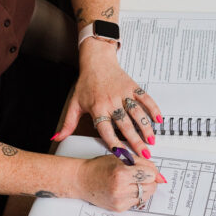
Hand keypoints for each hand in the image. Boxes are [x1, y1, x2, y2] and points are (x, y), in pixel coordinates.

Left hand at [56, 40, 162, 157]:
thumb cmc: (86, 82)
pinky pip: (145, 98)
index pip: (106, 130)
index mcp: (97, 108)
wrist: (96, 60)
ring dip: (146, 128)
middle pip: (125, 125)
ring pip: (137, 113)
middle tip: (144, 155)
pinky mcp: (132, 87)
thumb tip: (57, 137)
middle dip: (136, 141)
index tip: (122, 155)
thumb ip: (68, 123)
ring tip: (151, 141)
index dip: (115, 143)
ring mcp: (123, 94)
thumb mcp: (75, 103)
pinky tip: (158, 119)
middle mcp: (111, 102)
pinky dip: (153, 108)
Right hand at [76, 154, 160, 211]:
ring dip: (143, 188)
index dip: (150, 171)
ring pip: (146, 196)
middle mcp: (121, 189)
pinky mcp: (119, 208)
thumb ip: (143, 164)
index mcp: (122, 173)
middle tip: (139, 176)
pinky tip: (126, 189)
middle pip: (151, 187)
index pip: (151, 175)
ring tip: (132, 182)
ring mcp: (120, 200)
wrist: (82, 180)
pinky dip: (135, 195)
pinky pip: (137, 202)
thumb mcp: (121, 158)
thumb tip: (160, 177)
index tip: (145, 169)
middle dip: (149, 180)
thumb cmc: (99, 167)